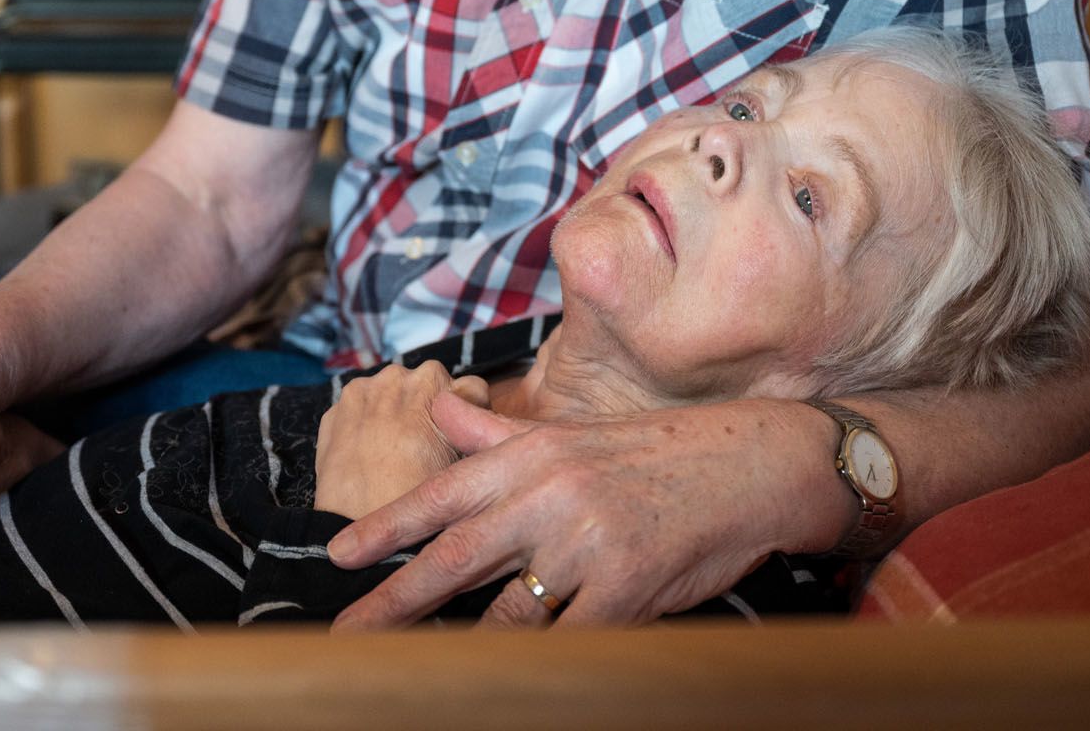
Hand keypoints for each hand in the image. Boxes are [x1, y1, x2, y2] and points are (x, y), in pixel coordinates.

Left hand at [313, 361, 490, 519]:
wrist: (361, 527)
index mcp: (432, 380)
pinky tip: (370, 456)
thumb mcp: (463, 462)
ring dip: (394, 414)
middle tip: (424, 451)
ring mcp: (360, 390)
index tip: (456, 440)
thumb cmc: (422, 502)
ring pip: (389, 396)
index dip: (467, 418)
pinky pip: (359, 411)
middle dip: (426, 411)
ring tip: (395, 455)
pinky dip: (366, 426)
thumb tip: (471, 414)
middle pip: (424, 387)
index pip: (467, 388)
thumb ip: (472, 424)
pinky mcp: (333, 410)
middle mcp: (395, 375)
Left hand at [325, 393, 851, 628]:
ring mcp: (589, 544)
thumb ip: (498, 437)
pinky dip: (541, 663)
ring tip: (418, 673)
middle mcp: (551, 495)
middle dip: (394, 602)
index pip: (442, 494)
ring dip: (460, 648)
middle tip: (345, 633)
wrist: (751, 465)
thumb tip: (438, 408)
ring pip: (506, 613)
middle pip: (455, 558)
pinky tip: (511, 682)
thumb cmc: (658, 453)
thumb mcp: (573, 434)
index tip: (338, 555)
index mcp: (533, 457)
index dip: (386, 528)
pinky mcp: (628, 588)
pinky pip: (569, 640)